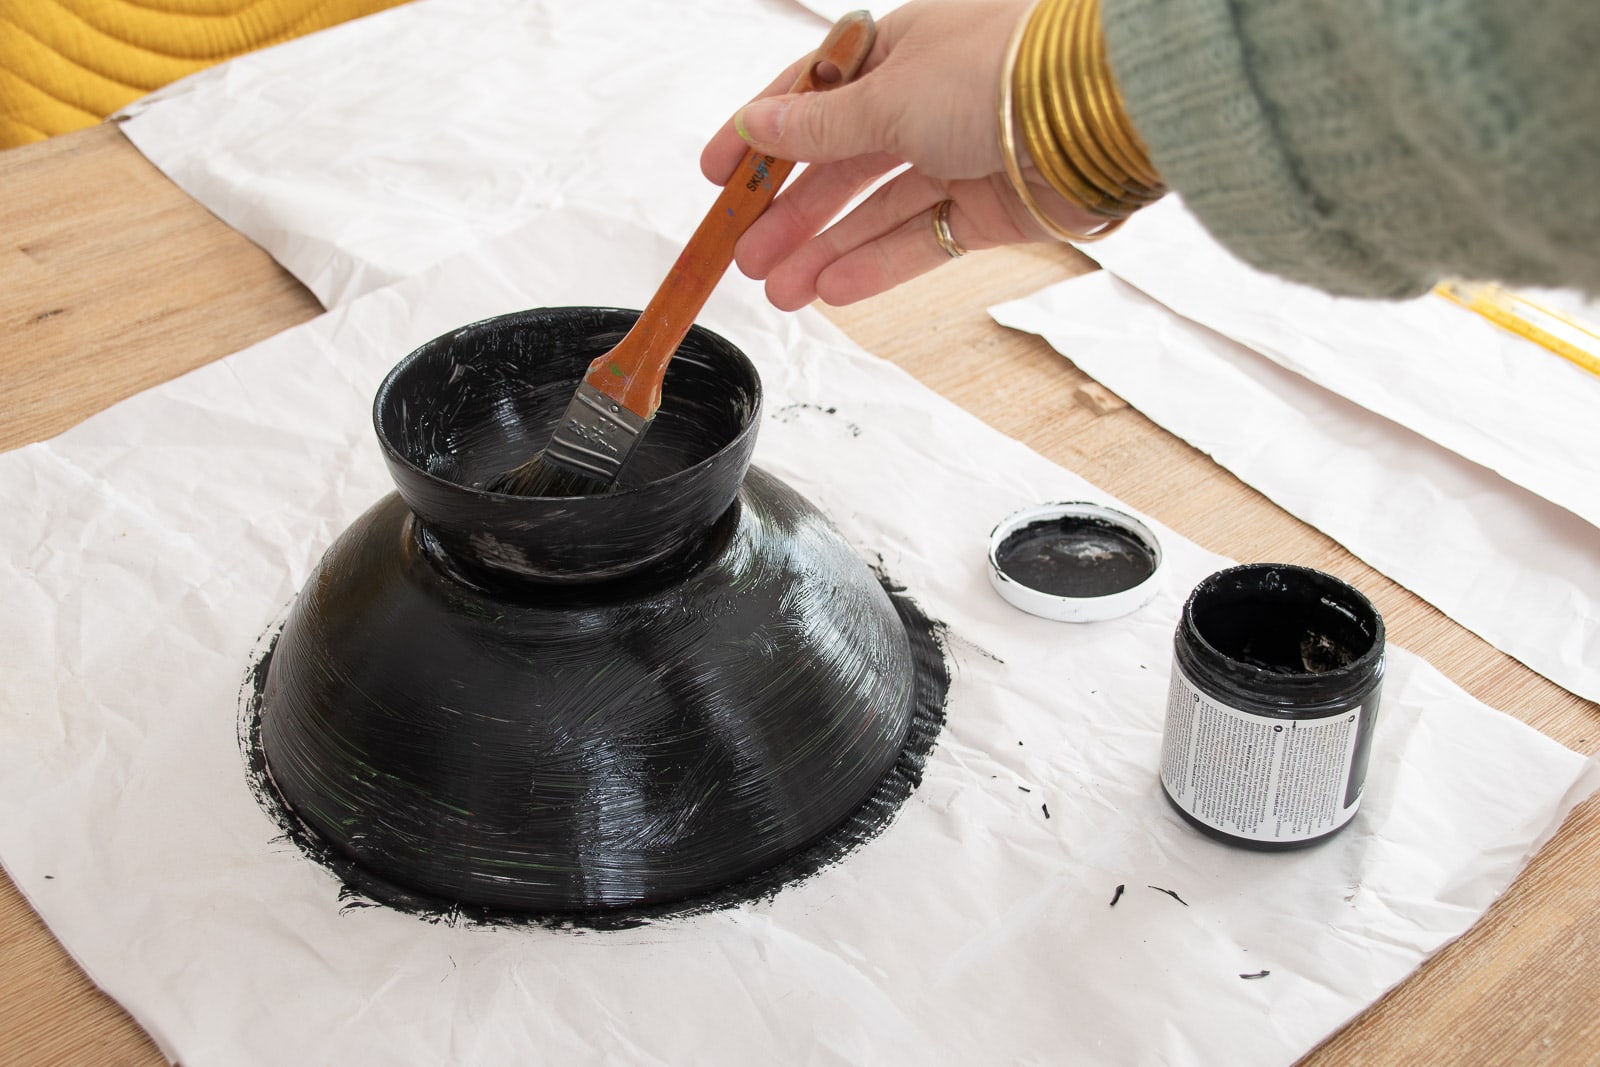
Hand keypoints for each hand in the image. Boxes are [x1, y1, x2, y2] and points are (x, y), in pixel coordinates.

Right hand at [701, 0, 1102, 310]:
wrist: (1099, 112)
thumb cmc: (999, 73)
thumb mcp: (886, 96)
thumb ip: (818, 124)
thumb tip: (758, 123)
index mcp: (898, 52)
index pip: (812, 96)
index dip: (762, 137)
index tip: (718, 176)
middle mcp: (926, 102)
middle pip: (840, 164)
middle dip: (790, 211)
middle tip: (745, 253)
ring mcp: (958, 157)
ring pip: (876, 210)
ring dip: (824, 248)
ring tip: (779, 288)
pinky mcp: (988, 209)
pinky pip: (919, 240)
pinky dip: (877, 264)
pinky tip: (834, 289)